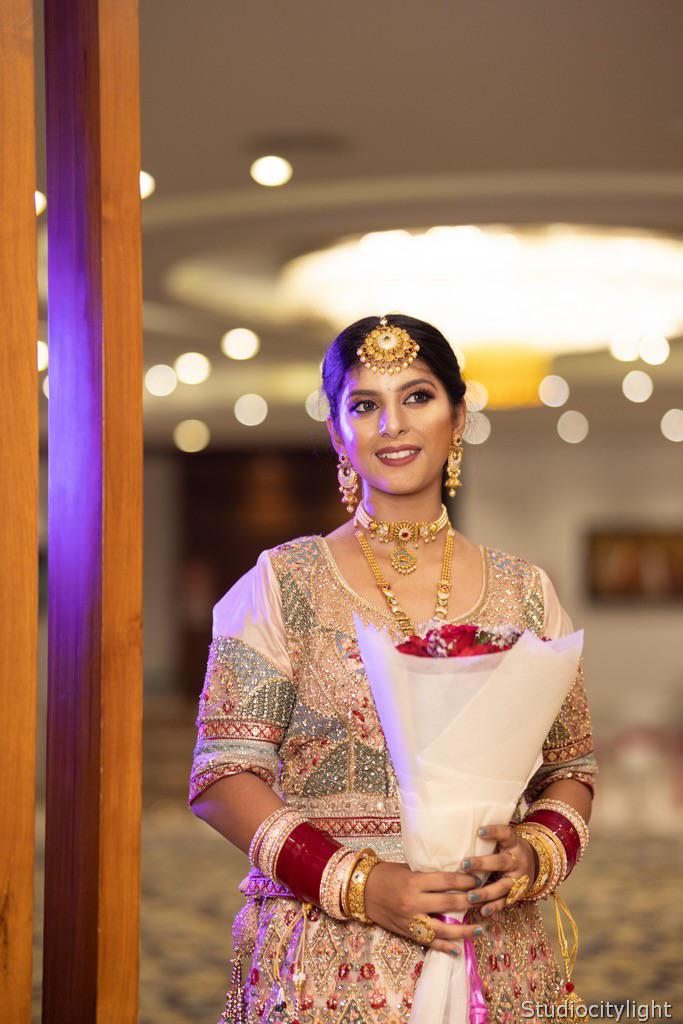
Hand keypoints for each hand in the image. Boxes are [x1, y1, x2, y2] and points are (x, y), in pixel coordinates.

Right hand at [363, 861, 487, 955]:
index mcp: (414, 881)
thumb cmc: (386, 874)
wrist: (362, 890)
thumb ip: (428, 876)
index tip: (478, 880)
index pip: (446, 881)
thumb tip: (454, 878)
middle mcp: (413, 902)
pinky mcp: (406, 932)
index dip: (465, 881)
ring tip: (479, 929)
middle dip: (470, 902)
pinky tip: (457, 949)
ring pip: (442, 929)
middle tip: (484, 900)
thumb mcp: (408, 869)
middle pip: (449, 904)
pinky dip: (444, 946)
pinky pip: (428, 942)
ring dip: (463, 930)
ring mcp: (410, 920)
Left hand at [458, 824, 537, 917]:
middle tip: (464, 864)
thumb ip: (489, 840)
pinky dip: (494, 907)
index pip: (506, 834)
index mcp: (514, 844)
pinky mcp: (517, 894)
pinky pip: (505, 902)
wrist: (535, 864)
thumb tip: (460, 835)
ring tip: (470, 896)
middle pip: (501, 862)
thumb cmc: (509, 850)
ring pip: (503, 886)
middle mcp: (518, 861)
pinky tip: (482, 911)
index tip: (479, 831)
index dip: (494, 832)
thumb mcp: (505, 841)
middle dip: (482, 864)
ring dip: (486, 892)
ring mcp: (518, 880)